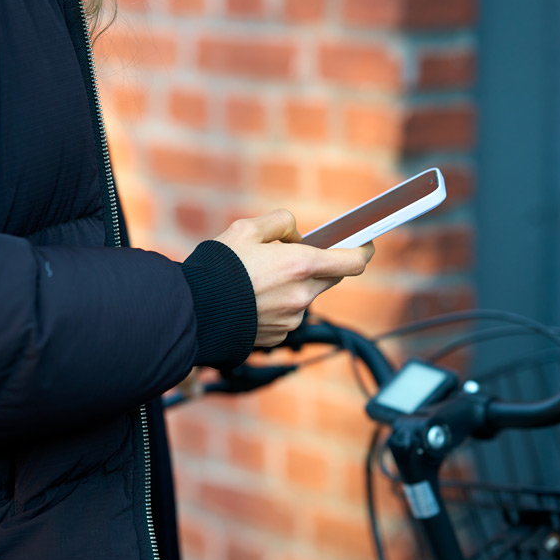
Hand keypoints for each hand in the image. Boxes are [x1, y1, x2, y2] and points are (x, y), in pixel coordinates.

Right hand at [215, 209, 374, 347]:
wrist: (194, 312)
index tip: (364, 245)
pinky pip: (289, 315)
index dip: (362, 251)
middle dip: (319, 265)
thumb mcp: (247, 228)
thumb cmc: (218, 268)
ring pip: (307, 296)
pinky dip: (279, 305)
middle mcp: (303, 295)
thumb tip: (296, 236)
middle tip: (295, 255)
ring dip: (295, 286)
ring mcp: (292, 319)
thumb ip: (281, 223)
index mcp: (301, 265)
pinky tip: (253, 299)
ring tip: (261, 278)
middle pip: (330, 278)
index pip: (352, 261)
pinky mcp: (279, 336)